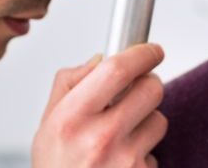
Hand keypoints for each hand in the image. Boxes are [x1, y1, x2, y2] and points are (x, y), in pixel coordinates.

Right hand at [32, 44, 166, 167]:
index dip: (142, 53)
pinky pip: (156, 152)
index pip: (117, 69)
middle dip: (148, 85)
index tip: (151, 50)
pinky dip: (144, 153)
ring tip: (122, 136)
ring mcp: (125, 161)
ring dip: (147, 122)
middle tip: (136, 92)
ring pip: (160, 120)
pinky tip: (121, 162)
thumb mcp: (47, 124)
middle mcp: (100, 138)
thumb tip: (99, 59)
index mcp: (72, 117)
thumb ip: (69, 84)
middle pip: (151, 89)